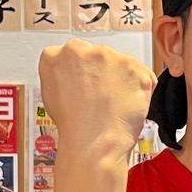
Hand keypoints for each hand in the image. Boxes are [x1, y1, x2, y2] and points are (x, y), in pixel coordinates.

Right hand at [37, 40, 156, 158]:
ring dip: (122, 78)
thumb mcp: (49, 95)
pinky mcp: (135, 67)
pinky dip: (140, 87)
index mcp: (58, 55)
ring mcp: (111, 56)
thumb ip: (60, 74)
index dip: (82, 70)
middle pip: (99, 55)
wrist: (94, 142)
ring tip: (114, 103)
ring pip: (121, 63)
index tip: (85, 81)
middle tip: (100, 96)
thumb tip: (71, 73)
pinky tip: (128, 103)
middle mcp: (85, 50)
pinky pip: (143, 74)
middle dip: (102, 71)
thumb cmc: (74, 126)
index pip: (74, 52)